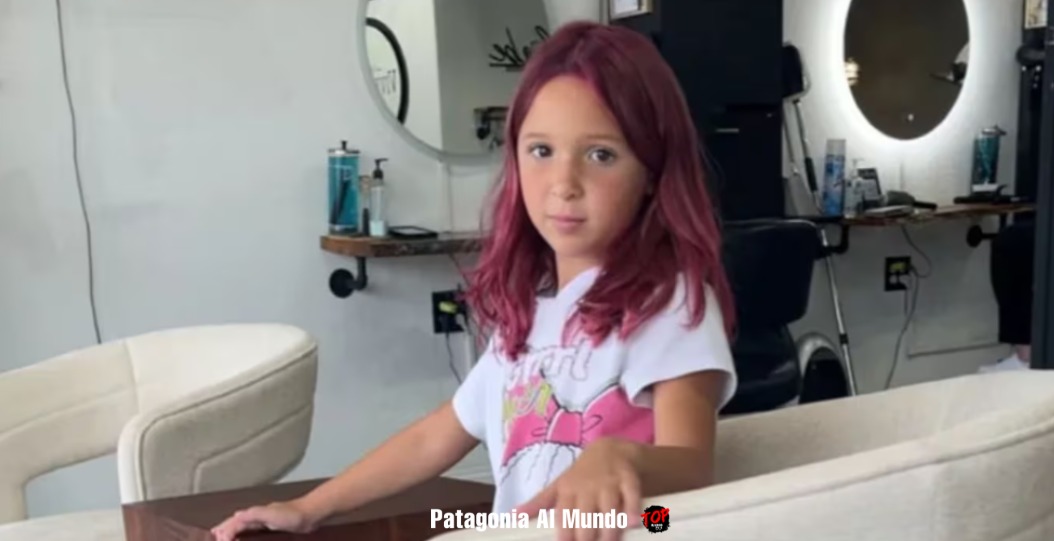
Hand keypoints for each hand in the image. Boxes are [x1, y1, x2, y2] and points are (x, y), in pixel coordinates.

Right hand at [210, 499, 317, 540]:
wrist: (310, 514)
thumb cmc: (291, 515)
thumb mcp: (270, 514)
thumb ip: (254, 515)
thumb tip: (236, 516)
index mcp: (253, 514)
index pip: (233, 523)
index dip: (224, 531)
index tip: (216, 539)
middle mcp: (256, 516)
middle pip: (235, 522)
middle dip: (223, 528)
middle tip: (212, 536)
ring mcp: (264, 521)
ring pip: (242, 526)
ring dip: (231, 530)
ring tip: (221, 536)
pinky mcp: (271, 526)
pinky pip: (251, 531)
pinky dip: (243, 533)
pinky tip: (243, 537)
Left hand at [518, 438, 640, 540]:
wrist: (610, 449)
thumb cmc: (580, 475)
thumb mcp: (558, 486)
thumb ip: (539, 503)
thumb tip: (514, 516)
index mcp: (567, 491)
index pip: (563, 516)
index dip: (565, 535)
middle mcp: (587, 487)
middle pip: (586, 517)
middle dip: (587, 537)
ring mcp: (609, 483)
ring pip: (609, 509)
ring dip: (609, 530)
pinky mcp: (628, 479)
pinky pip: (632, 495)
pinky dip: (633, 509)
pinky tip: (632, 523)